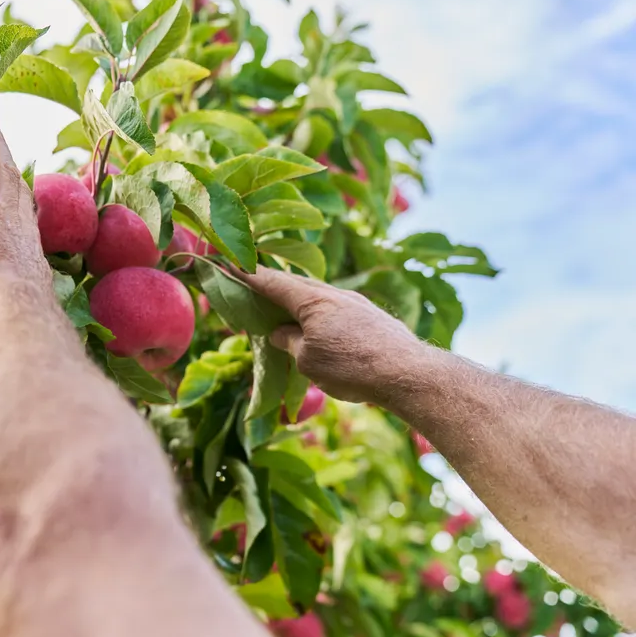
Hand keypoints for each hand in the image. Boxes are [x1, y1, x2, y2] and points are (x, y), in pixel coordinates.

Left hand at [0, 113, 52, 314]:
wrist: (10, 302)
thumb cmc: (9, 312)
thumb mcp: (13, 302)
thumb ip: (6, 296)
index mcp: (28, 249)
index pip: (25, 217)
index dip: (21, 199)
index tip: (21, 188)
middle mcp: (20, 224)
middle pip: (16, 184)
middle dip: (10, 161)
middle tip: (3, 140)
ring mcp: (1, 210)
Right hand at [242, 266, 435, 405]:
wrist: (408, 373)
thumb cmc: (352, 367)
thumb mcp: (308, 360)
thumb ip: (289, 343)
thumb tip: (279, 332)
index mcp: (313, 300)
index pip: (273, 282)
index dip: (249, 275)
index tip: (229, 262)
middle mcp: (335, 294)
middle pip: (296, 284)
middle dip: (272, 283)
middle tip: (251, 283)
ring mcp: (356, 304)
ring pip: (318, 296)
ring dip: (297, 299)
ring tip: (282, 308)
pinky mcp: (371, 317)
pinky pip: (334, 308)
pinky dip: (317, 311)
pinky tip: (317, 325)